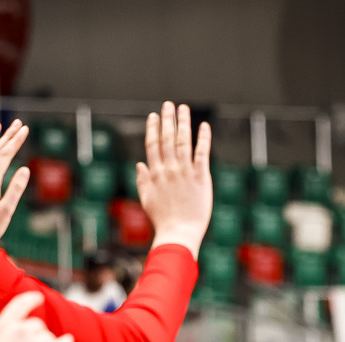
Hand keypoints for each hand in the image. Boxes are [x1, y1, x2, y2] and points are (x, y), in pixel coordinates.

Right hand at [138, 101, 211, 256]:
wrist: (178, 234)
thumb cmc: (163, 221)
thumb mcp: (147, 201)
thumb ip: (142, 181)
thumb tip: (139, 164)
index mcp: (155, 174)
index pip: (152, 145)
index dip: (153, 128)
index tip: (154, 115)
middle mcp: (168, 170)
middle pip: (167, 138)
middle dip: (167, 119)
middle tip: (169, 104)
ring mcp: (184, 172)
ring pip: (183, 141)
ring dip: (183, 122)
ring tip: (183, 108)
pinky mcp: (201, 177)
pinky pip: (202, 153)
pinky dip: (203, 138)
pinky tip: (204, 126)